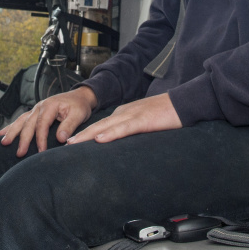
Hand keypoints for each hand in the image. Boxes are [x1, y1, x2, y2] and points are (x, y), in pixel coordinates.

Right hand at [0, 86, 97, 156]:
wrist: (80, 97)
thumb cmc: (79, 105)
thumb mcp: (79, 114)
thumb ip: (69, 126)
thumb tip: (61, 138)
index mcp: (50, 105)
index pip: (42, 124)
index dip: (40, 138)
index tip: (41, 151)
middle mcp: (40, 106)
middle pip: (28, 123)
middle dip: (22, 139)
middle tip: (19, 152)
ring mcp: (36, 109)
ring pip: (21, 121)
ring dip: (12, 132)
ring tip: (3, 142)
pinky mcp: (35, 113)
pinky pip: (21, 120)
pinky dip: (11, 127)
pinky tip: (2, 134)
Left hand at [67, 93, 181, 144]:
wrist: (183, 103)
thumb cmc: (167, 115)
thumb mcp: (145, 123)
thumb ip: (133, 131)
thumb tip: (122, 146)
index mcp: (125, 114)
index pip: (101, 126)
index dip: (86, 135)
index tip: (72, 144)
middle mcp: (125, 113)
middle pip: (98, 125)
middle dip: (81, 136)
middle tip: (65, 145)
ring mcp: (133, 115)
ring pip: (106, 126)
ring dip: (88, 135)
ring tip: (73, 144)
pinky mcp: (144, 120)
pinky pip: (124, 128)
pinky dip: (111, 133)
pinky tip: (100, 139)